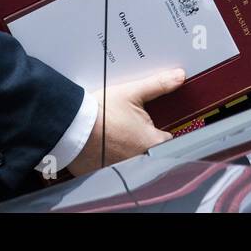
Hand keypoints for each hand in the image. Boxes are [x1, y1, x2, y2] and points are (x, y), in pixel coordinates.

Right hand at [67, 69, 185, 175]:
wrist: (71, 125)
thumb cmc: (101, 112)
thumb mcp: (132, 93)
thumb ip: (159, 85)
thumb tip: (179, 77)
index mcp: (151, 142)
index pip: (169, 140)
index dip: (161, 130)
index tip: (152, 124)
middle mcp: (140, 160)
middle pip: (150, 152)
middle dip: (143, 141)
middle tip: (130, 128)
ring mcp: (122, 170)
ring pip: (132, 161)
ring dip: (127, 151)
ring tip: (115, 136)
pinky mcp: (103, 174)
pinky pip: (113, 169)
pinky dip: (110, 159)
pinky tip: (103, 147)